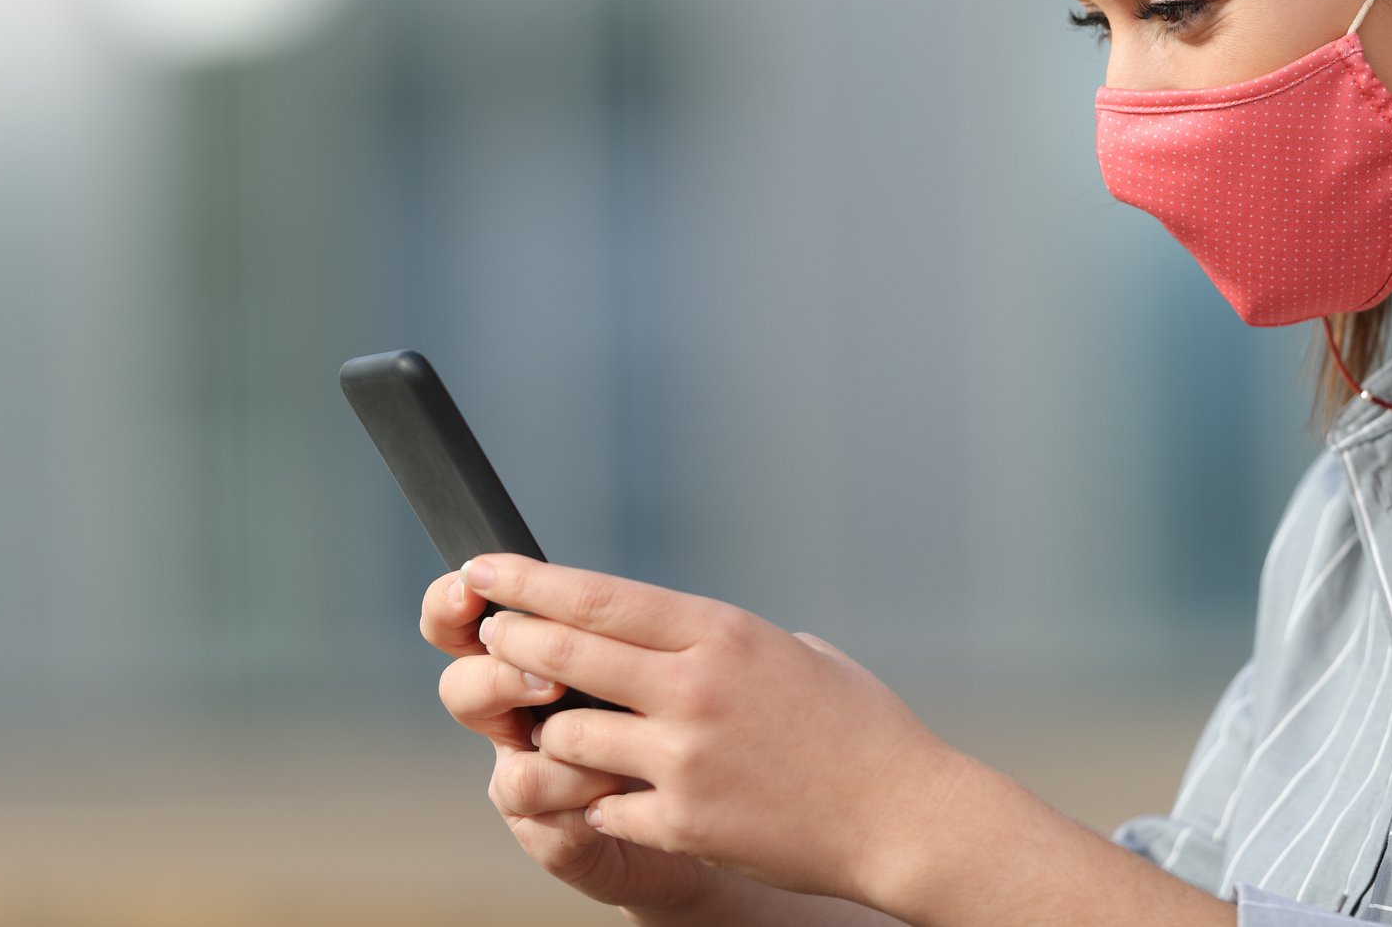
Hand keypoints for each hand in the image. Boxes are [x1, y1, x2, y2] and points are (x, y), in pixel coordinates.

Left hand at [463, 553, 972, 909]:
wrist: (905, 815)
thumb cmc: (859, 728)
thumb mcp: (794, 652)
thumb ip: (723, 641)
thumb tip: (667, 633)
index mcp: (722, 633)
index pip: (598, 597)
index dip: (530, 582)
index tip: (485, 568)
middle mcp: (694, 688)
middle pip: (564, 653)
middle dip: (511, 641)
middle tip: (487, 635)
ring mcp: (683, 759)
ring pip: (566, 735)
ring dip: (548, 730)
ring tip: (547, 725)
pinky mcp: (681, 822)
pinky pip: (602, 806)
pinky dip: (597, 799)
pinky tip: (604, 795)